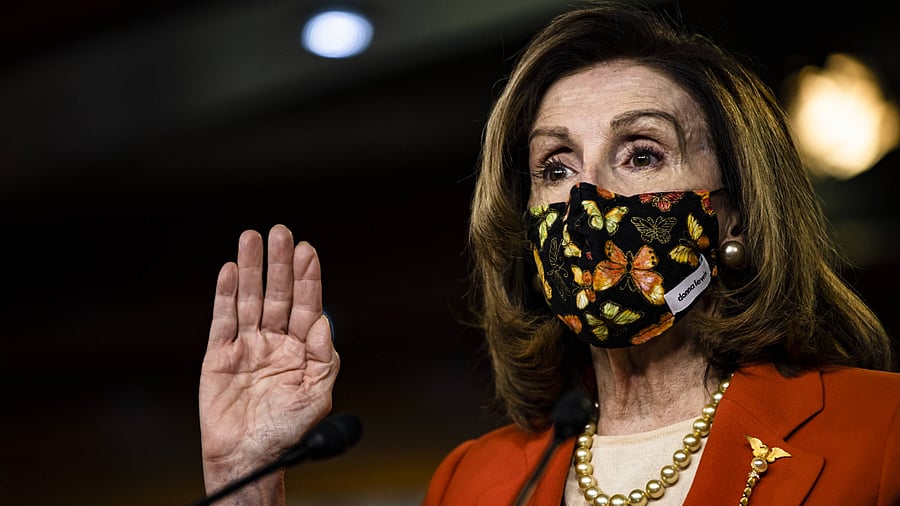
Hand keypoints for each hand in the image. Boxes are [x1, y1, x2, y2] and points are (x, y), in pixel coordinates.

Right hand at [198, 224, 338, 498]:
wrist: (251, 457)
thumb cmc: (288, 431)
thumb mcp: (318, 395)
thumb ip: (325, 358)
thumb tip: (326, 322)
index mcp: (301, 349)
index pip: (307, 305)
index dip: (308, 278)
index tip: (308, 250)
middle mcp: (275, 341)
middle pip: (278, 294)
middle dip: (279, 264)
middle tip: (280, 232)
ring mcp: (247, 346)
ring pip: (249, 300)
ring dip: (250, 270)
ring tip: (250, 238)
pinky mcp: (220, 355)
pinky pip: (222, 320)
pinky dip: (224, 295)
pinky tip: (228, 271)